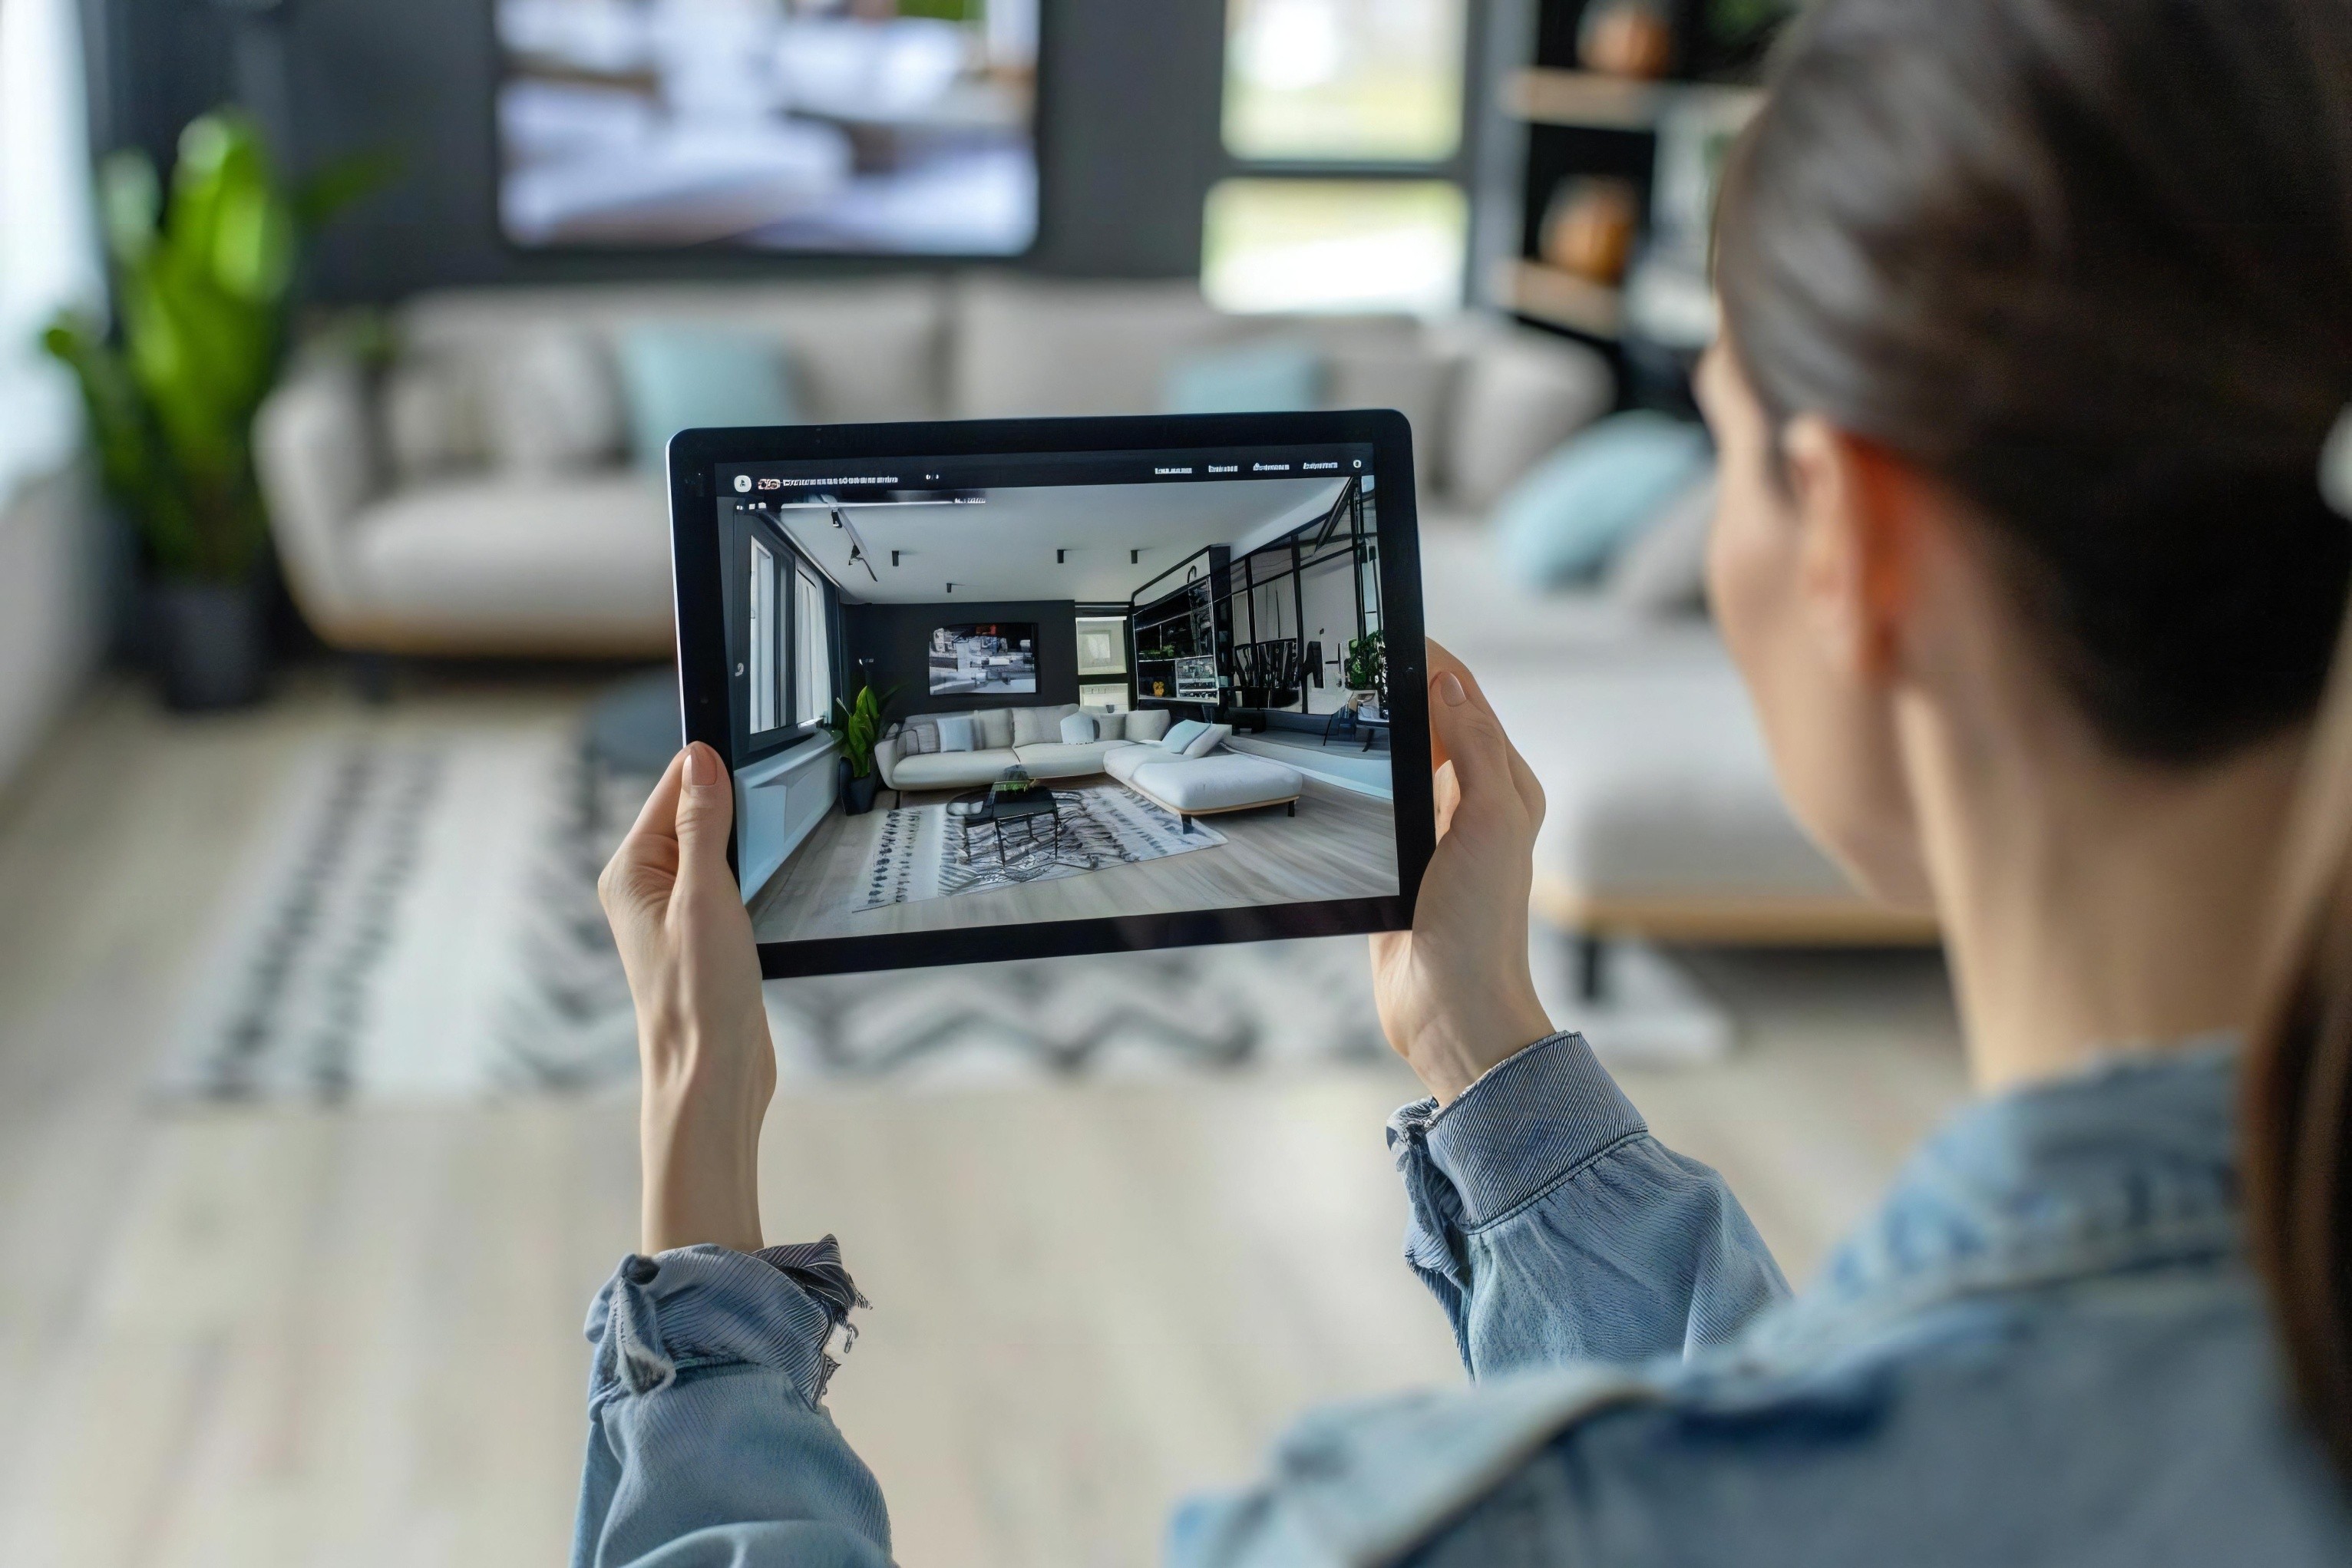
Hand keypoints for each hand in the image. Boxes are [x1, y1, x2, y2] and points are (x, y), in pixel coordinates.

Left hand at [599, 742, 773, 1254]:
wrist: (714, 1074)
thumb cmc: (698, 995)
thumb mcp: (705, 897)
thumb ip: (702, 824)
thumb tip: (700, 759)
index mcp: (630, 871)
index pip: (672, 791)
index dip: (715, 769)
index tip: (761, 747)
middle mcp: (647, 888)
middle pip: (697, 815)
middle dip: (739, 806)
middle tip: (783, 801)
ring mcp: (677, 912)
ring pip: (722, 850)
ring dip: (753, 845)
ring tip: (783, 846)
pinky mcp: (708, 935)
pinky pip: (736, 882)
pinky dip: (759, 876)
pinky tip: (781, 881)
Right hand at [1371, 641, 1554, 1103]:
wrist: (1450, 1009)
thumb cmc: (1480, 924)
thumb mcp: (1490, 822)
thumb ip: (1476, 750)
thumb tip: (1451, 686)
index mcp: (1505, 786)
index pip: (1467, 700)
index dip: (1433, 661)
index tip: (1392, 628)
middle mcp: (1473, 803)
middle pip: (1434, 723)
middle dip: (1401, 684)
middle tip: (1353, 652)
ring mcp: (1434, 832)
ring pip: (1404, 759)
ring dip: (1378, 726)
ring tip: (1339, 692)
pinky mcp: (1399, 862)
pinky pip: (1378, 802)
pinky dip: (1360, 774)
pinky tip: (1334, 764)